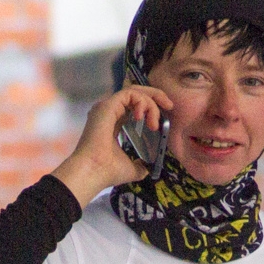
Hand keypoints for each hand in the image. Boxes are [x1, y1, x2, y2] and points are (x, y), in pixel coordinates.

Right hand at [51, 85, 174, 207]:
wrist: (94, 172)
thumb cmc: (108, 171)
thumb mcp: (131, 169)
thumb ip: (140, 166)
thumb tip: (148, 168)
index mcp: (113, 124)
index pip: (133, 107)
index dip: (150, 107)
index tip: (163, 117)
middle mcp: (109, 113)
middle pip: (135, 94)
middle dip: (155, 96)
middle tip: (169, 106)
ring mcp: (107, 107)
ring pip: (134, 92)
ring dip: (150, 102)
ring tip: (153, 123)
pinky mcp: (108, 105)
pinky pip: (129, 93)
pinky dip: (141, 101)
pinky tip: (143, 117)